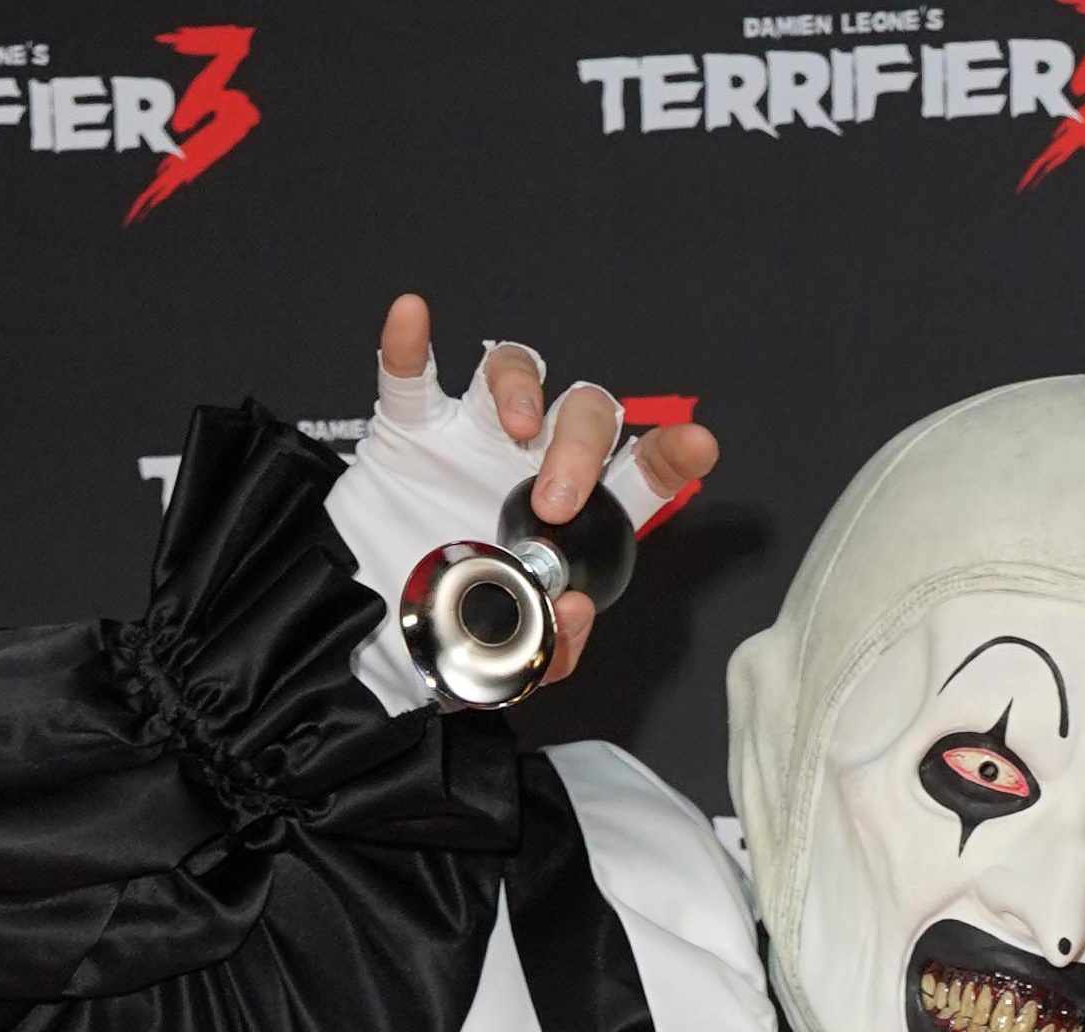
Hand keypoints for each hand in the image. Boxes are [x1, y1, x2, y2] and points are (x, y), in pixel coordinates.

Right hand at [373, 297, 718, 686]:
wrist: (387, 638)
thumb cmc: (465, 636)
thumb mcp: (524, 661)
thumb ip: (558, 648)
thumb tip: (574, 612)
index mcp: (579, 517)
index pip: (639, 473)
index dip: (670, 454)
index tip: (697, 446)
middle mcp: (535, 463)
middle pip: (584, 414)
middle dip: (580, 448)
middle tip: (556, 504)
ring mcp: (473, 438)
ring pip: (515, 370)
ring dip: (522, 387)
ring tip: (517, 426)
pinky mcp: (412, 433)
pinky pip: (412, 378)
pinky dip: (410, 346)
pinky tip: (414, 317)